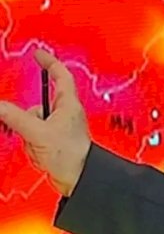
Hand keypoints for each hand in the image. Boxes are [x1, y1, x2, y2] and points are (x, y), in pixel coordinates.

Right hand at [0, 49, 91, 196]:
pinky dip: (32, 147)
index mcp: (69, 104)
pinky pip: (32, 139)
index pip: (60, 75)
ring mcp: (58, 130)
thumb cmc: (72, 155)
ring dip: (30, 138)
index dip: (49, 62)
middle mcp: (65, 114)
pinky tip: (42, 156)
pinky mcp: (53, 144)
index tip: (38, 54)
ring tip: (42, 148)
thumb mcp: (37, 132)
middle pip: (35, 106)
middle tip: (29, 130)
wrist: (79, 179)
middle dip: (26, 121)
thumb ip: (14, 117)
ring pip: (30, 124)